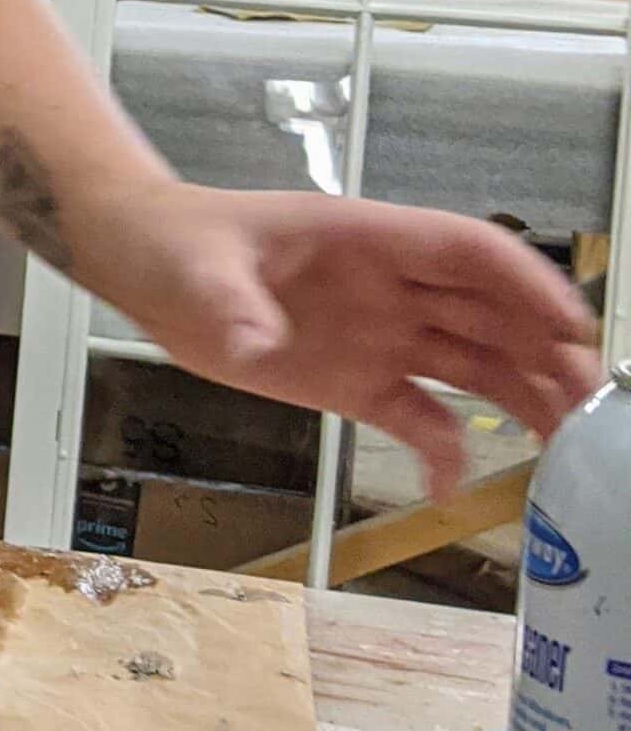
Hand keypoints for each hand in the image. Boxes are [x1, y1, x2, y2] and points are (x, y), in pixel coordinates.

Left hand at [91, 186, 603, 498]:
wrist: (144, 267)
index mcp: (366, 239)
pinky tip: (454, 491)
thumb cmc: (175, 245)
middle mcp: (389, 287)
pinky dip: (444, 451)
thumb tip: (254, 342)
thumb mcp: (195, 268)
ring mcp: (379, 336)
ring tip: (569, 450)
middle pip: (491, 313)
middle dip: (547, 352)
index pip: (468, 251)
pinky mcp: (357, 383)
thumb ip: (228, 305)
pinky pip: (419, 417)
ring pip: (474, 365)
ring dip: (525, 401)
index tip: (570, 326)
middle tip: (592, 406)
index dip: (526, 283)